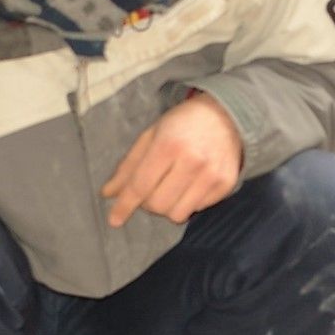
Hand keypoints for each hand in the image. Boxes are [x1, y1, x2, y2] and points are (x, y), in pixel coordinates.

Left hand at [102, 93, 242, 227]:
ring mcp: (212, 174)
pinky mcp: (226, 184)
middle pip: (158, 205)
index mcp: (169, 145)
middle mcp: (193, 161)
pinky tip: (190, 185)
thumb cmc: (182, 124)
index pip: (141, 185)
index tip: (114, 220)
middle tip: (151, 190)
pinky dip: (188, 203)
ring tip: (170, 189)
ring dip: (168, 207)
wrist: (224, 115)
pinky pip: (197, 210)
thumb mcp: (151, 136)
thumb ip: (129, 166)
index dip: (125, 205)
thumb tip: (108, 194)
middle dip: (148, 203)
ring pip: (178, 214)